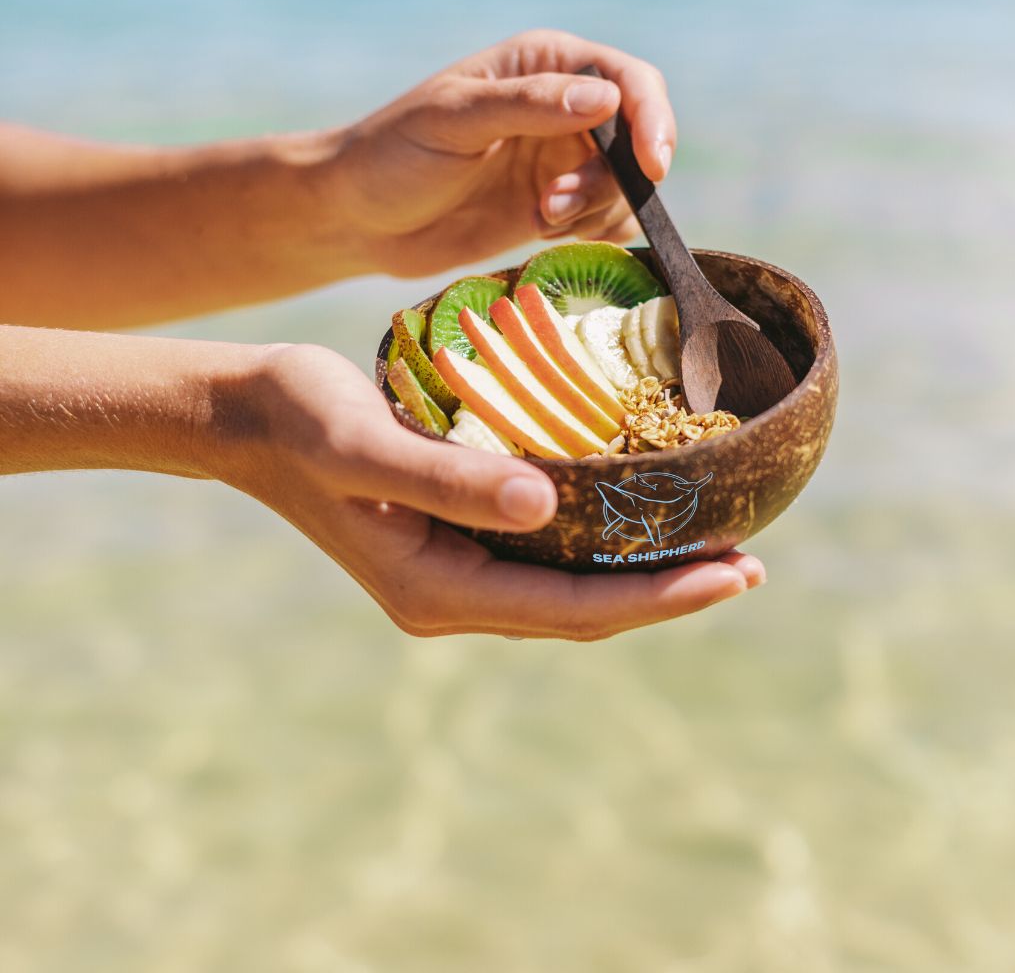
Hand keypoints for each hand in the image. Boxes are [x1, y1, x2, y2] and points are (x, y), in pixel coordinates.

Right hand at [227, 344, 763, 639]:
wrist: (250, 417)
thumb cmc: (300, 421)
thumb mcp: (367, 445)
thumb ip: (450, 480)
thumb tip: (543, 504)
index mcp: (436, 590)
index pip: (573, 610)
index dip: (660, 597)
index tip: (736, 574)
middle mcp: (452, 596)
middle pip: (583, 612)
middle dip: (668, 594)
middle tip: (749, 566)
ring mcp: (453, 573)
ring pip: (569, 590)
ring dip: (642, 575)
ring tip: (714, 549)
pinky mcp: (454, 541)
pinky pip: (545, 560)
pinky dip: (600, 545)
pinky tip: (635, 515)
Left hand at [337, 29, 676, 277]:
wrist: (361, 219)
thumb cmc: (394, 154)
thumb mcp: (456, 120)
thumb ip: (529, 106)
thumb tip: (607, 100)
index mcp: (544, 66)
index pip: (628, 81)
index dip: (651, 120)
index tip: (650, 166)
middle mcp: (562, 110)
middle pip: (636, 140)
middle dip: (611, 179)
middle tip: (553, 207)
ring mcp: (561, 163)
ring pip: (625, 187)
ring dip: (595, 210)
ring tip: (539, 219)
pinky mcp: (555, 210)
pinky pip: (607, 222)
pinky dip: (594, 234)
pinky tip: (546, 235)